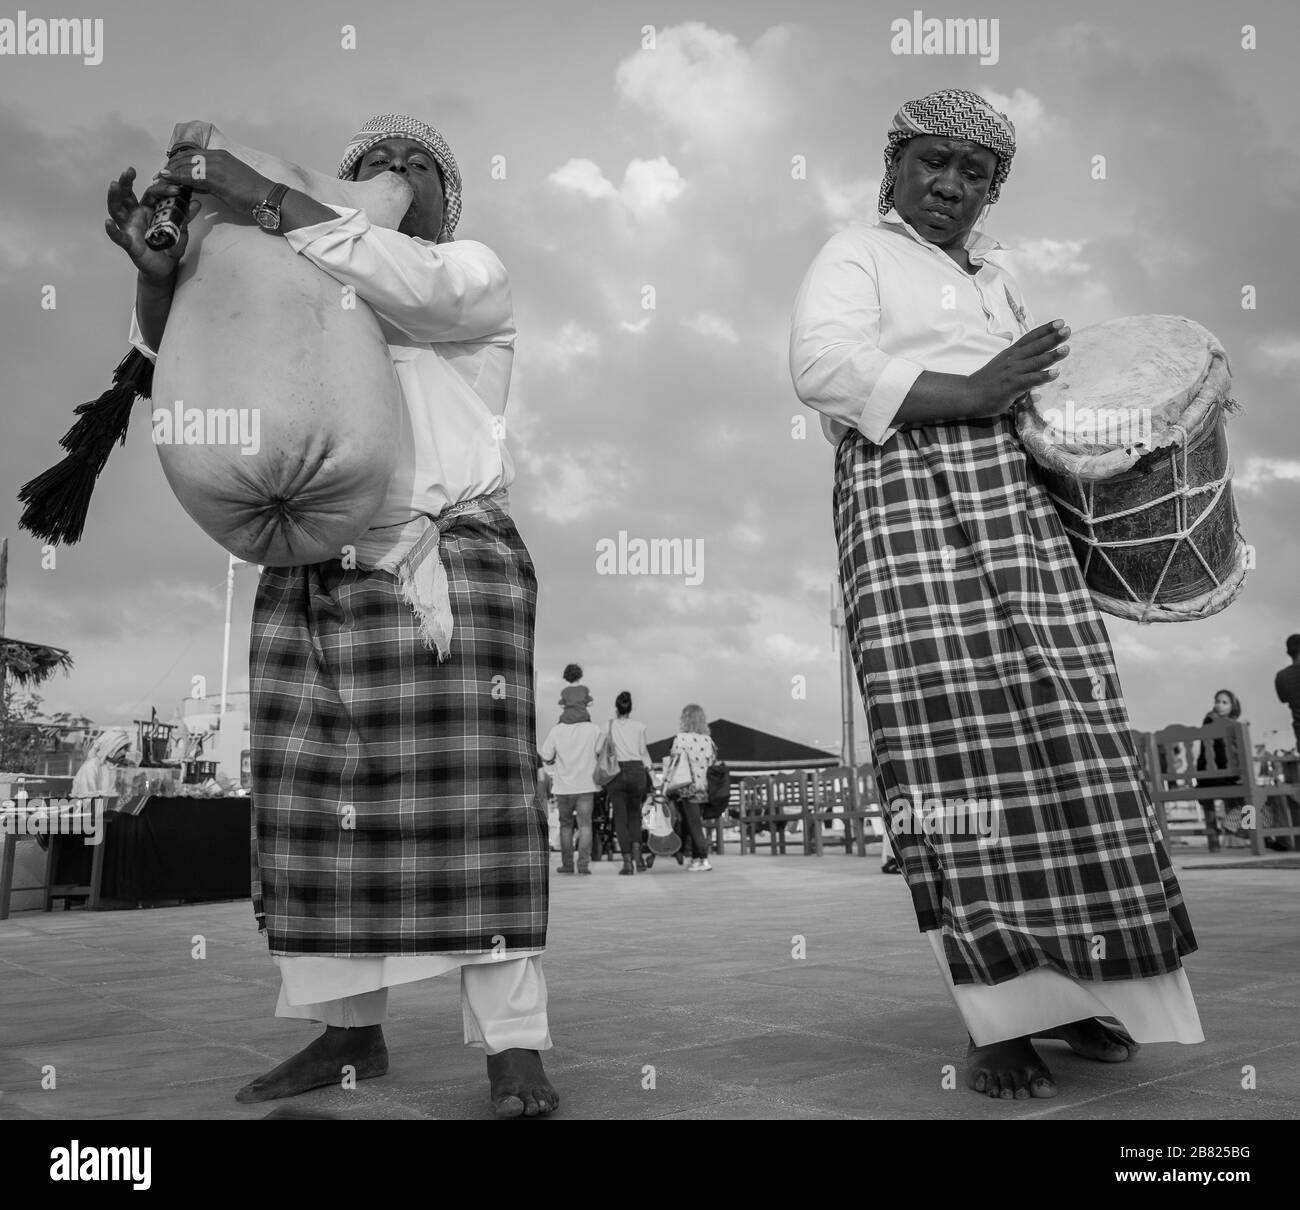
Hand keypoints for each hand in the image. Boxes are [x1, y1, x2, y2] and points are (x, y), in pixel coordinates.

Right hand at [104, 166, 200, 283]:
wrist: (165, 267)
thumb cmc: (170, 245)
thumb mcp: (180, 230)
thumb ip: (185, 217)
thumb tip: (196, 203)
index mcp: (149, 209)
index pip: (152, 193)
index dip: (162, 189)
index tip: (176, 188)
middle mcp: (136, 214)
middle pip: (127, 195)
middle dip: (126, 182)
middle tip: (128, 171)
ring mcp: (130, 227)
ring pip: (117, 210)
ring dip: (115, 197)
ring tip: (114, 185)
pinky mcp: (129, 243)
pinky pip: (118, 236)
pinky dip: (112, 230)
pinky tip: (108, 223)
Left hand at [157, 147, 272, 215]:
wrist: (268, 198)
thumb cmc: (252, 195)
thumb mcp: (227, 185)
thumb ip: (211, 182)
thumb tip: (195, 185)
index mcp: (220, 156)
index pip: (193, 155)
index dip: (178, 162)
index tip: (168, 170)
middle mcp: (216, 156)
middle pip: (186, 157)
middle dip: (171, 166)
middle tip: (158, 175)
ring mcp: (215, 163)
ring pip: (186, 164)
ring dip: (171, 171)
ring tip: (159, 178)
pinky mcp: (215, 175)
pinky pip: (191, 174)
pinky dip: (178, 177)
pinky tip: (168, 179)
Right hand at [966, 320, 1070, 416]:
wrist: (967, 395)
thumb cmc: (985, 384)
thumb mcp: (1002, 369)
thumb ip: (1020, 368)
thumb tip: (1036, 375)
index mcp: (1011, 354)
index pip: (1030, 338)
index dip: (1045, 330)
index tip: (1059, 322)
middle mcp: (1012, 360)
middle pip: (1035, 346)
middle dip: (1052, 337)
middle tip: (1066, 329)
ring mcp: (1012, 372)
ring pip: (1035, 361)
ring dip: (1052, 355)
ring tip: (1066, 348)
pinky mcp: (1011, 385)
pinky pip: (1030, 379)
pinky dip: (1043, 376)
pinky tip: (1056, 373)